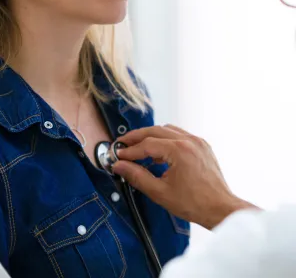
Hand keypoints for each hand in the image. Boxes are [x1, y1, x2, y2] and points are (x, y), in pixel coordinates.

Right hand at [112, 125, 258, 229]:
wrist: (221, 209)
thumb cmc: (194, 204)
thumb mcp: (160, 192)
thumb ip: (137, 176)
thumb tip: (119, 166)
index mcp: (179, 150)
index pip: (147, 144)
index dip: (130, 150)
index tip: (118, 155)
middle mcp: (189, 140)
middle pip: (155, 130)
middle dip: (137, 137)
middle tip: (123, 143)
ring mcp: (197, 141)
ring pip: (167, 130)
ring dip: (151, 136)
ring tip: (138, 147)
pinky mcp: (202, 145)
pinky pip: (179, 135)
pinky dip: (165, 139)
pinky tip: (158, 152)